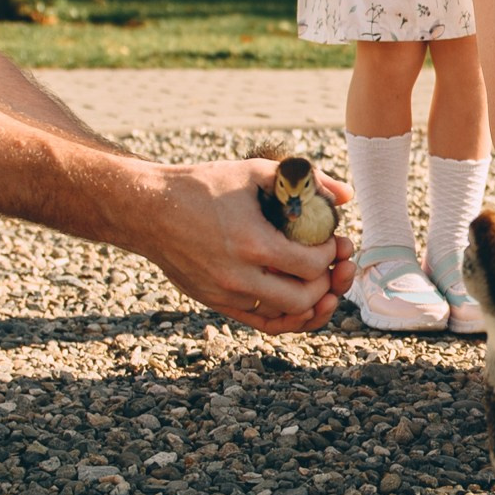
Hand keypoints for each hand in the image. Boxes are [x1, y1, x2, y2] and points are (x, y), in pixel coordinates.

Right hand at [147, 160, 352, 332]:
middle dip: (329, 281)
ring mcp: (226, 294)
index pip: (312, 264)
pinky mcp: (216, 303)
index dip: (332, 254)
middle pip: (305, 298)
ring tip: (323, 282)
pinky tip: (302, 300)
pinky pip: (263, 322)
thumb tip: (345, 197)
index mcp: (251, 243)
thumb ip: (305, 182)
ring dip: (312, 302)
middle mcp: (238, 276)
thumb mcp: (254, 172)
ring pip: (286, 316)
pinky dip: (288, 316)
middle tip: (334, 262)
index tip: (334, 240)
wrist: (148, 209)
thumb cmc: (202, 186)